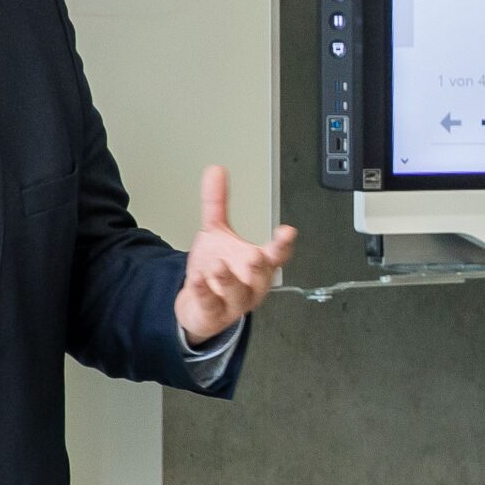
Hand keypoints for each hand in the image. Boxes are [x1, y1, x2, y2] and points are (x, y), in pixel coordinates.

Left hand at [174, 165, 294, 345]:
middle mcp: (252, 285)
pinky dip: (204, 292)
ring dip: (228, 280)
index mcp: (259, 264)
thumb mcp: (216, 233)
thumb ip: (217, 203)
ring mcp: (233, 302)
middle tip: (255, 255)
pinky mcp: (213, 314)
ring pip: (237, 293)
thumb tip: (215, 169)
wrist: (199, 307)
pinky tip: (197, 280)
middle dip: (259, 266)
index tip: (287, 232)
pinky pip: (211, 305)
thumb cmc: (216, 271)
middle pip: (262, 276)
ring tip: (218, 266)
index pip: (278, 254)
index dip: (284, 244)